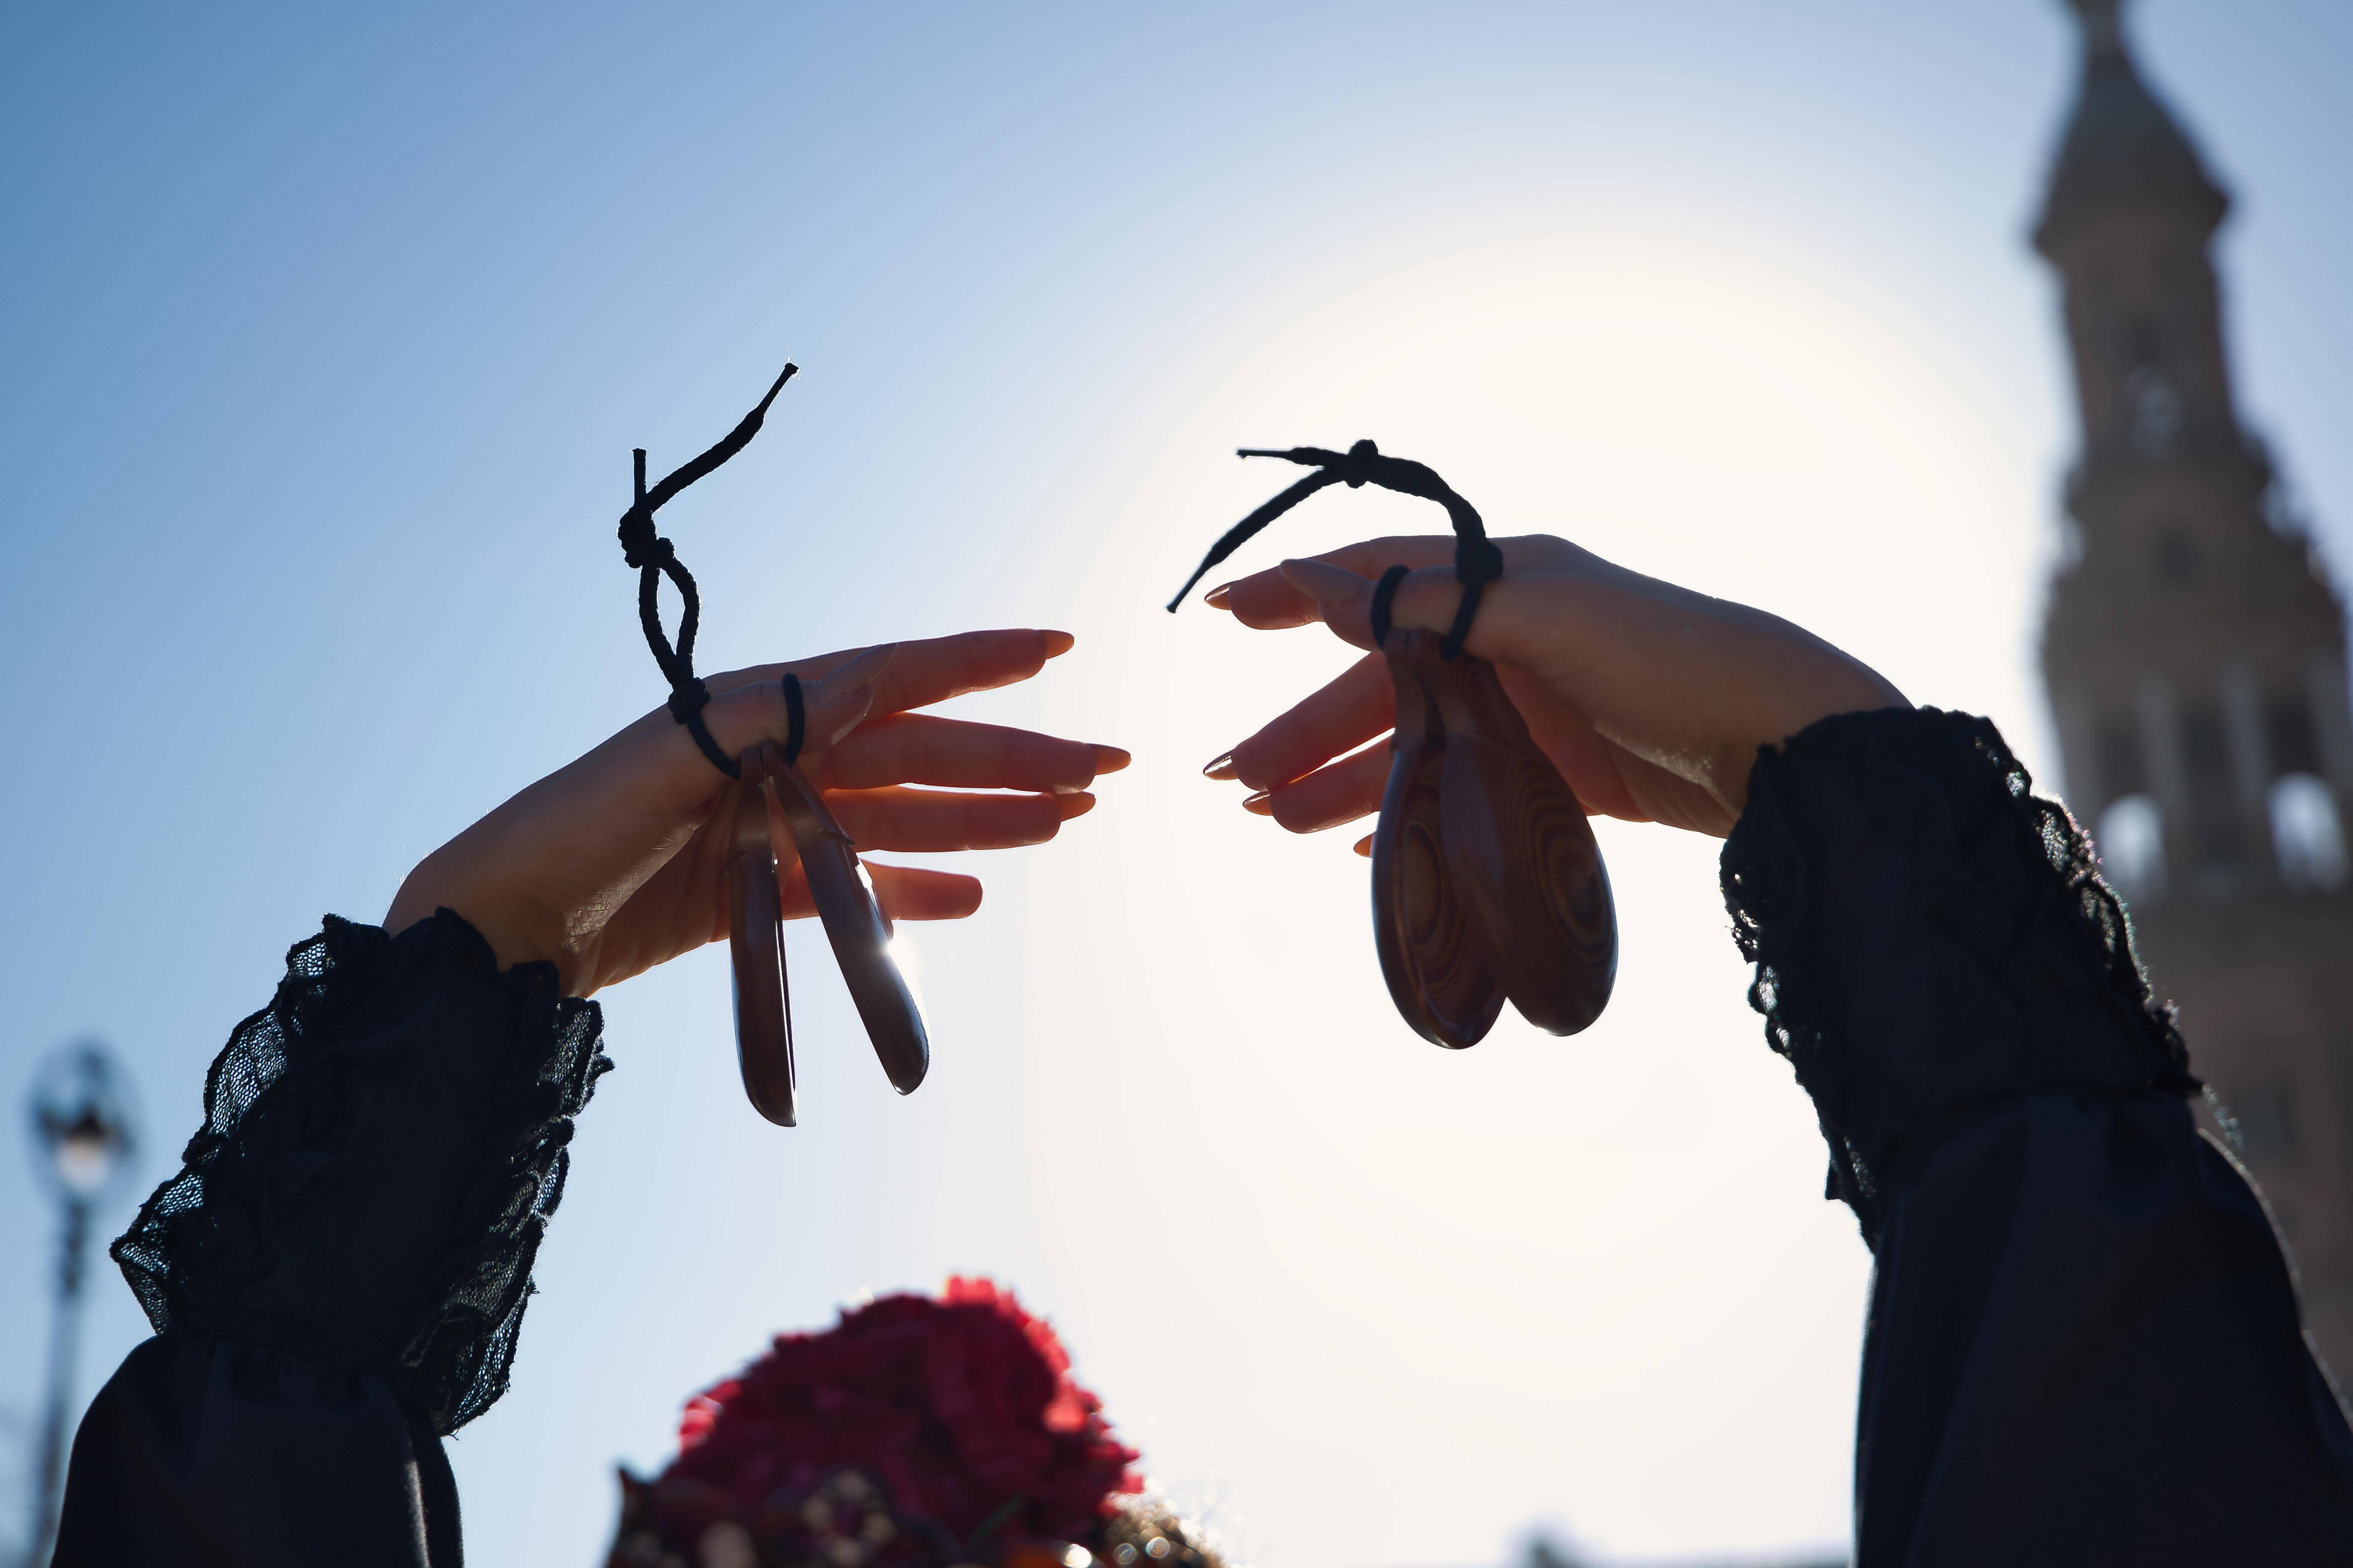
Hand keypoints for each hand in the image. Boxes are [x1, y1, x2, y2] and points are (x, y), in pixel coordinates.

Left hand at [385, 629, 1124, 994]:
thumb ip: (764, 720)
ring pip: (905, 819)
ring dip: (987, 820)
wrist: (496, 929)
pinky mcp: (755, 898)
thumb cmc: (568, 830)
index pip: (895, 676)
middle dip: (1016, 759)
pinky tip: (977, 894)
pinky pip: (856, 891)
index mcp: (762, 710)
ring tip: (1066, 823)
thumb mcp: (663, 758)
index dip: (980, 661)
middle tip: (1106, 770)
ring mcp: (772, 830)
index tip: (1060, 646)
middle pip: (922, 755)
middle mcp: (780, 760)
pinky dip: (915, 891)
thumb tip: (860, 681)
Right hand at [1203, 536, 1904, 840]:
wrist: (1783, 744)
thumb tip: (1323, 579)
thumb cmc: (1670, 658)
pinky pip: (1462, 793)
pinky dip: (1413, 816)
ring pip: (1414, 746)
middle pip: (1381, 683)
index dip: (1298, 594)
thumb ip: (1434, 605)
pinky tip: (1366, 846)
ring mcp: (1532, 710)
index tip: (1223, 611)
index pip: (1377, 580)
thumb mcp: (1546, 615)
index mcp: (1502, 583)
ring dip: (1342, 781)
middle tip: (1231, 779)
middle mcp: (1508, 640)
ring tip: (1273, 821)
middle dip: (1302, 727)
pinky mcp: (1560, 777)